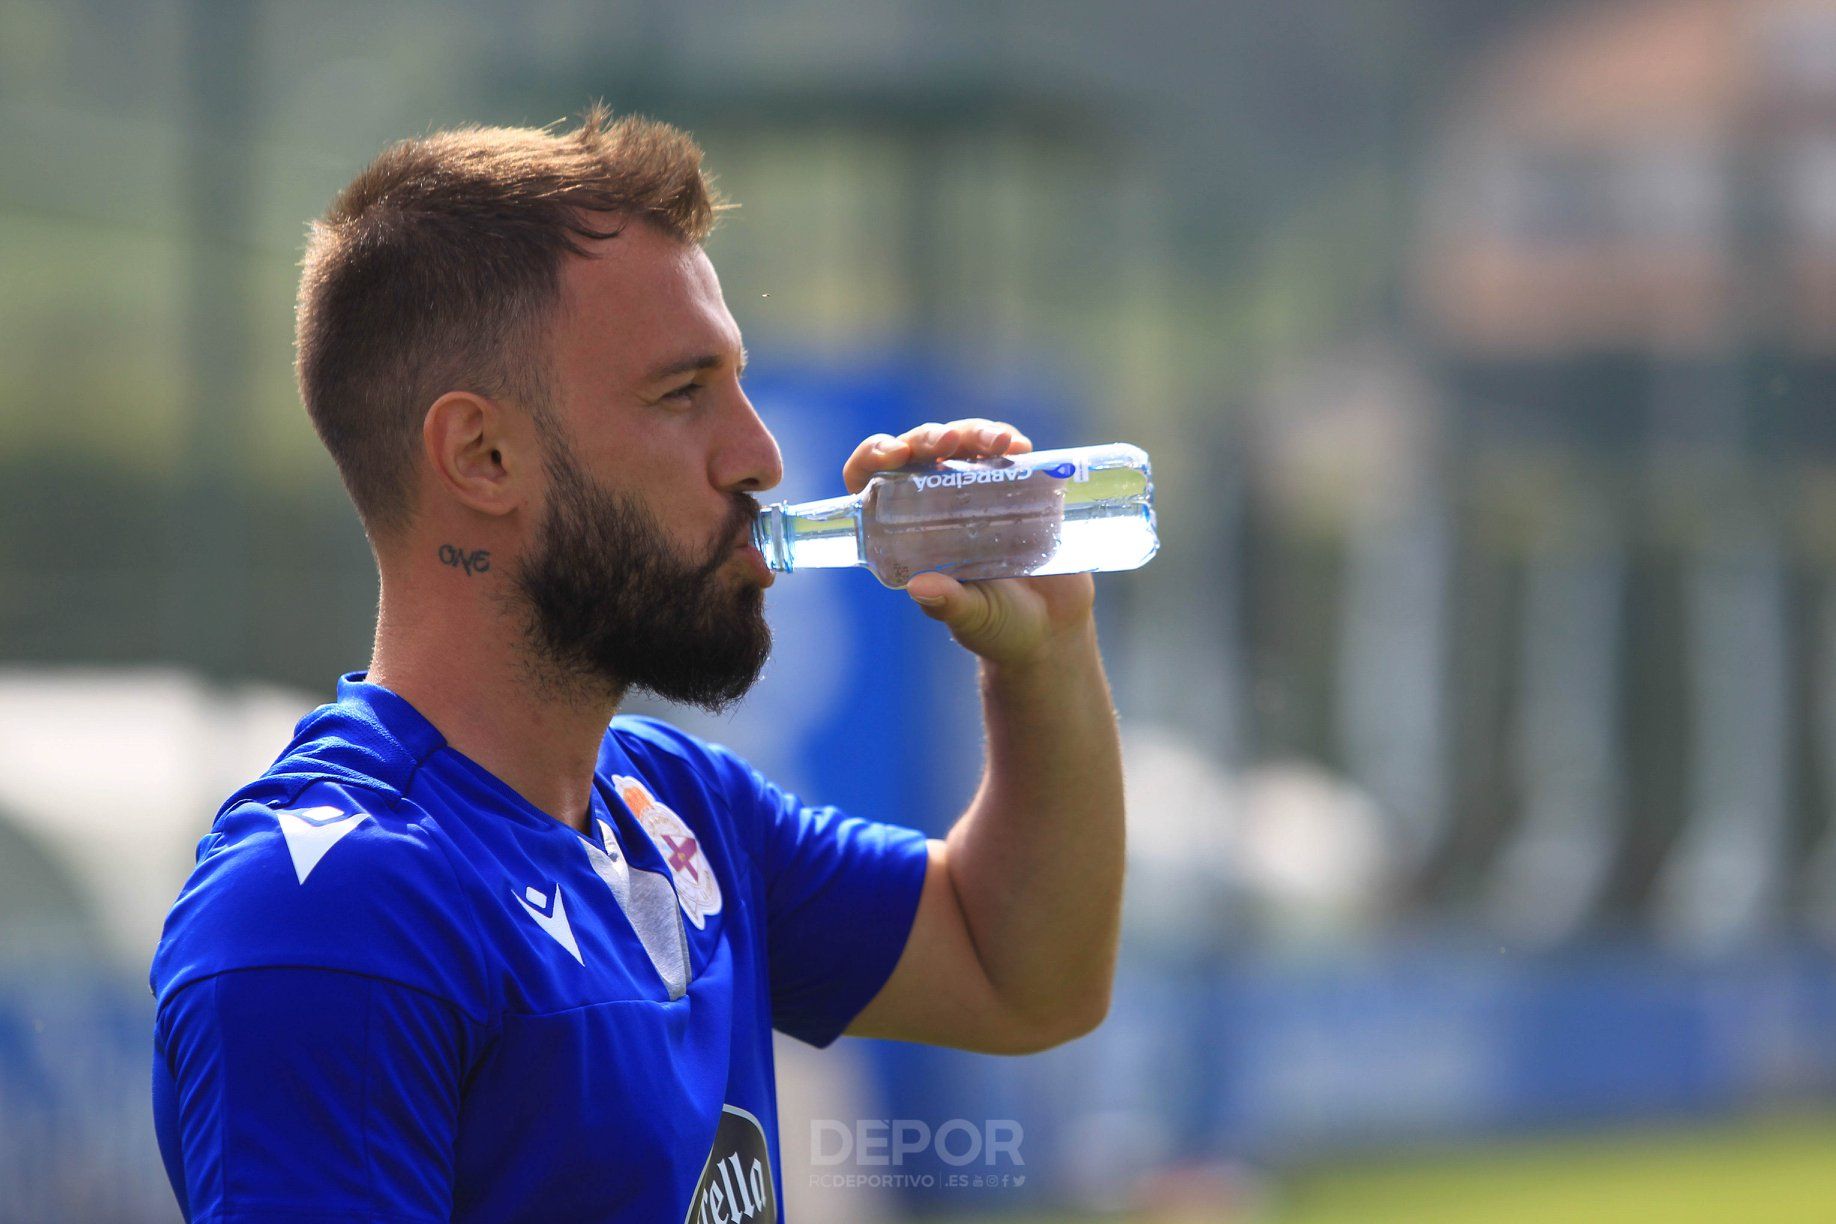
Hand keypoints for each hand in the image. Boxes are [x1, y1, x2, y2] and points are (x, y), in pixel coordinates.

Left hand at [841, 419, 1096, 666]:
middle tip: (947, 442)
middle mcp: (936, 503)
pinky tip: (1019, 446)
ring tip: (997, 442)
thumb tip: (921, 588)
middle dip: (929, 438)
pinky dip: (1007, 440)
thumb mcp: (972, 618)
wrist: (1052, 630)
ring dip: (972, 432)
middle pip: (919, 452)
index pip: (873, 481)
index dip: (873, 457)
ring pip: (961, 442)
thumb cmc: (999, 628)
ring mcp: (975, 490)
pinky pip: (1003, 451)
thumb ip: (948, 604)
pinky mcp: (1015, 485)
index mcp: (908, 530)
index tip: (892, 455)